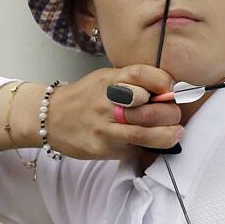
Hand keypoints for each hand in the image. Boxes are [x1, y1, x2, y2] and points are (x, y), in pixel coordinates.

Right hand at [47, 65, 182, 159]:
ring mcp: (104, 127)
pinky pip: (132, 149)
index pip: (142, 74)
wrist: (49, 118)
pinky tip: (152, 144)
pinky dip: (147, 147)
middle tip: (174, 115)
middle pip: (149, 108)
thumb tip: (168, 89)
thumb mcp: (106, 79)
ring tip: (176, 133)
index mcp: (110, 80)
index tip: (172, 89)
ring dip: (168, 135)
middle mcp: (107, 102)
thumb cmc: (85, 97)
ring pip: (144, 133)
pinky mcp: (101, 148)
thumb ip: (133, 82)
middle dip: (171, 113)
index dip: (163, 81)